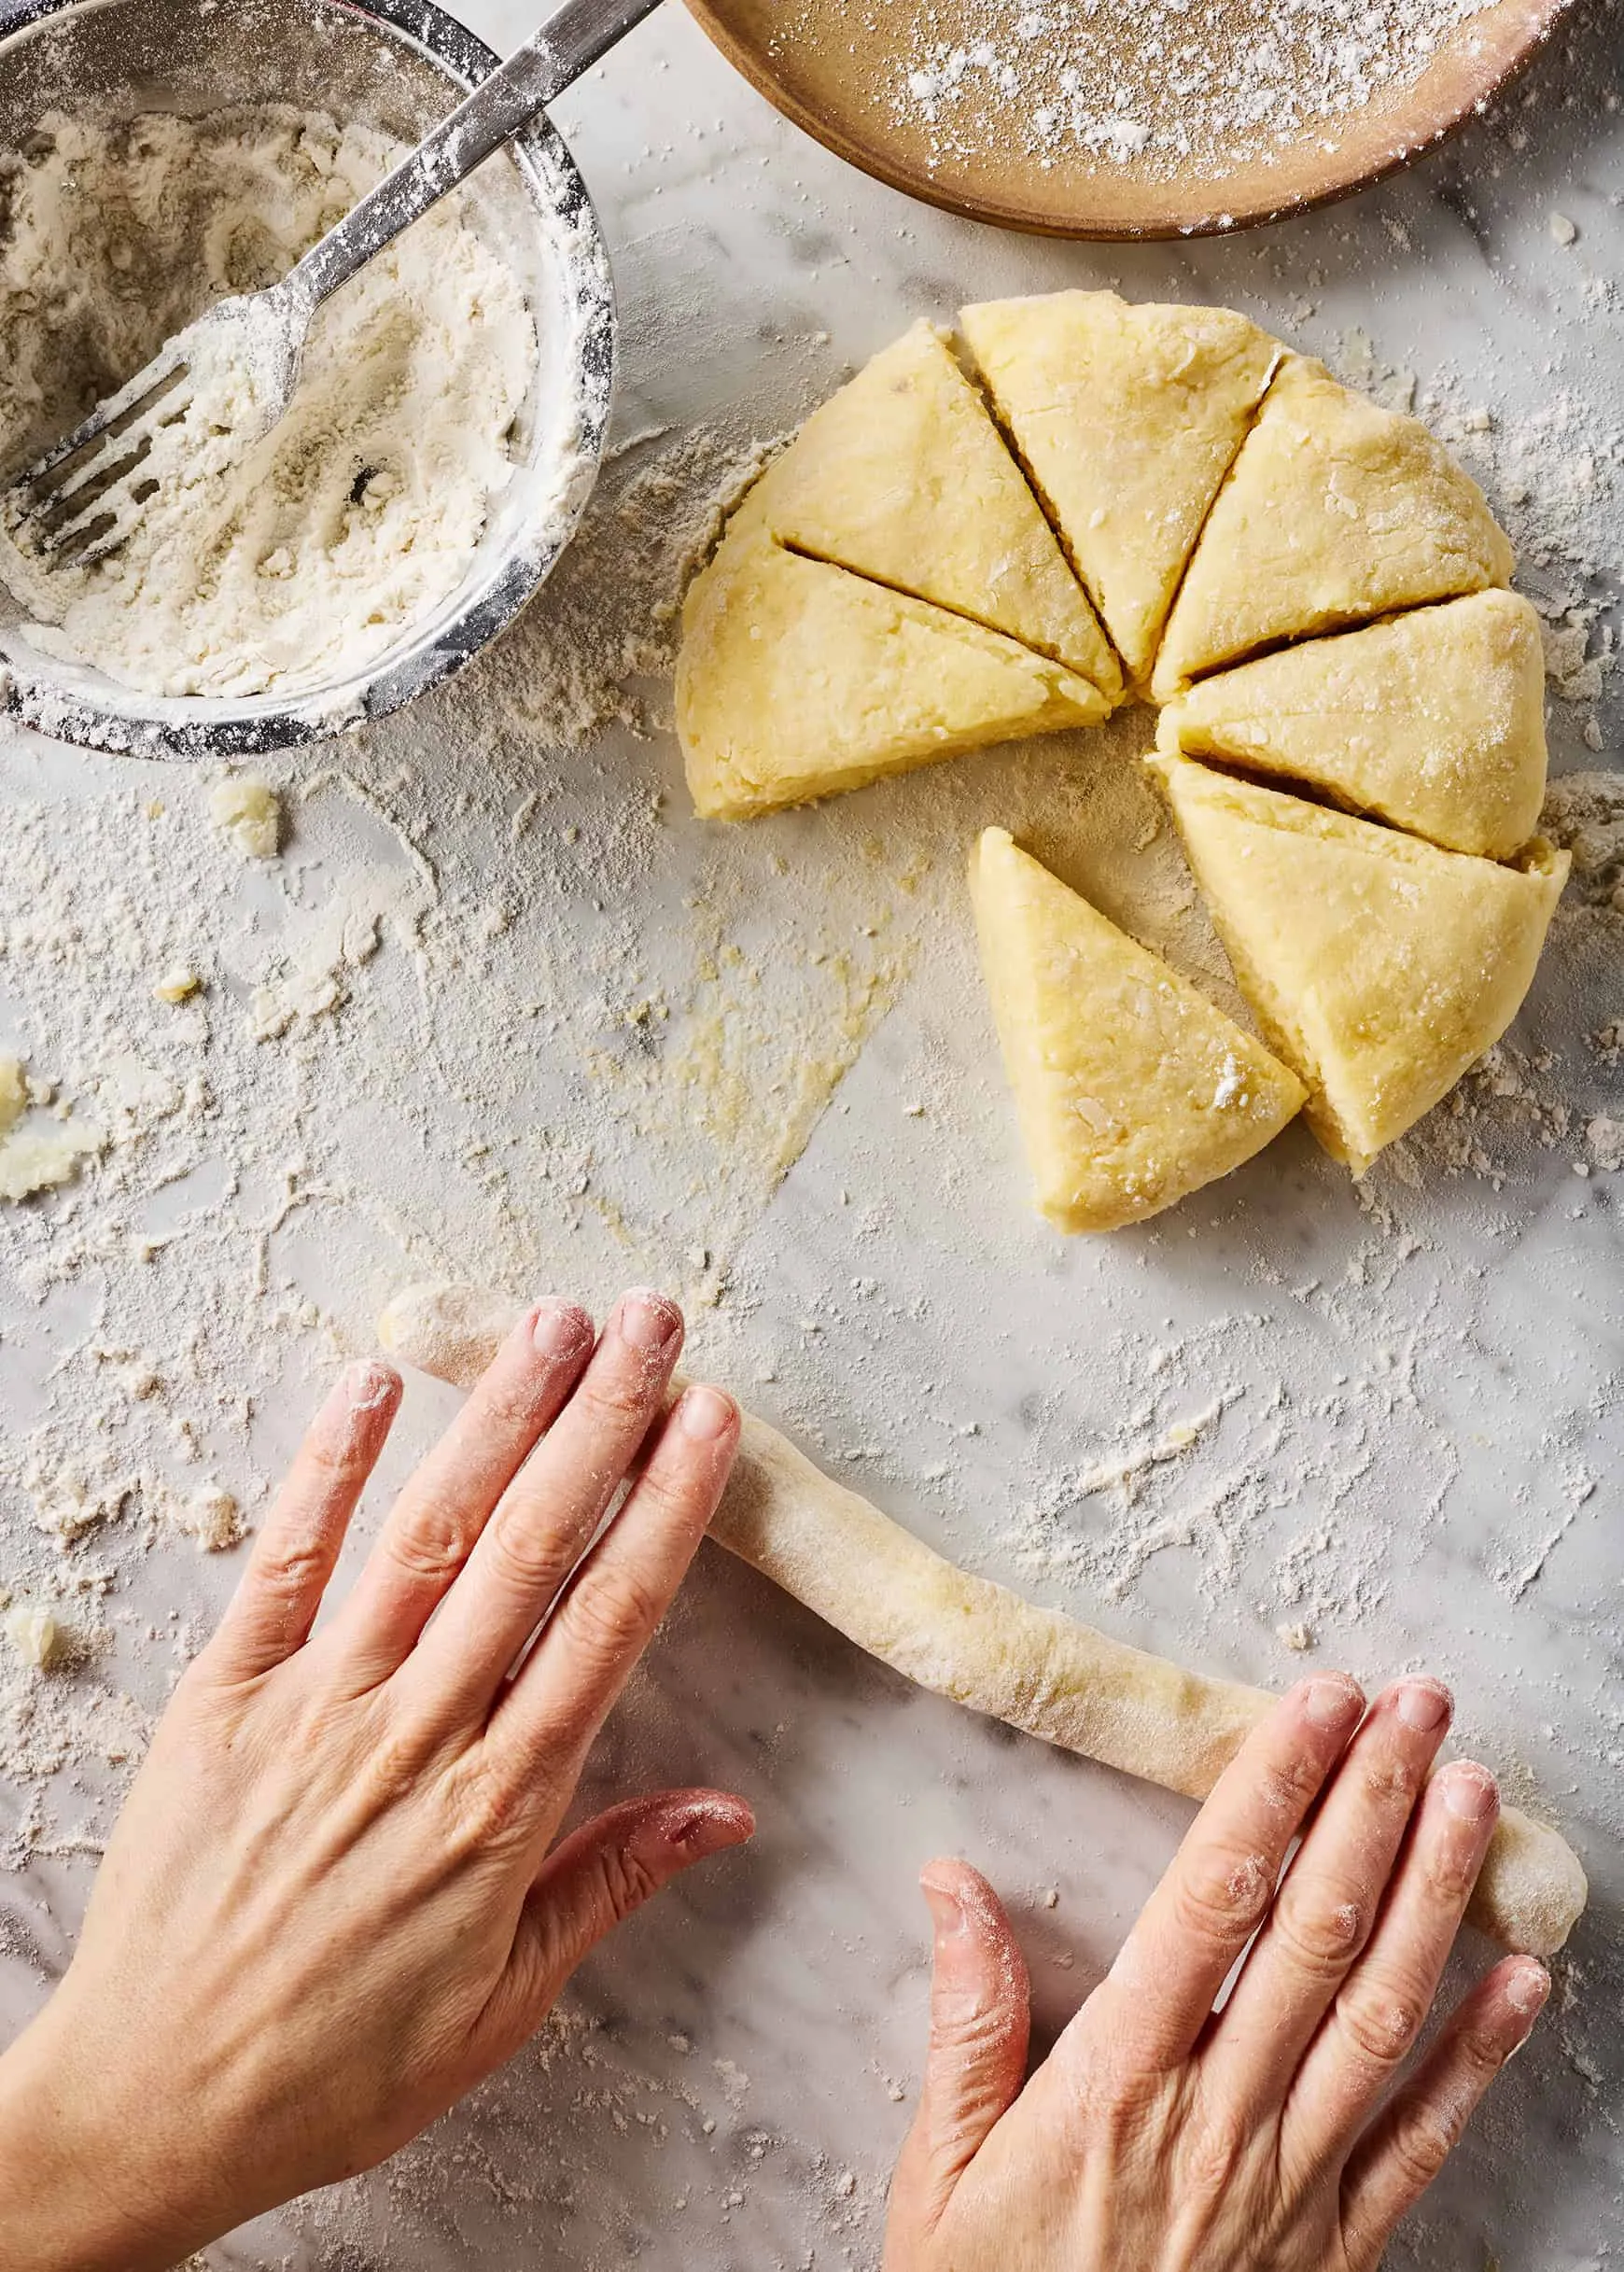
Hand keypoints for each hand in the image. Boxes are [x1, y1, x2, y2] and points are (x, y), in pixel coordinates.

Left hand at [0, 1291, 748, 2271]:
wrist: (151, 2105)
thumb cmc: (336, 2069)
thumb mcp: (502, 2004)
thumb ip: (609, 1882)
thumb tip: (726, 1811)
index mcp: (500, 1805)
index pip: (610, 1620)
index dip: (667, 1507)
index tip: (710, 1420)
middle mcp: (419, 1731)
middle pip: (533, 1545)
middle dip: (603, 1419)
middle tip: (655, 1322)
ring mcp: (317, 1703)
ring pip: (429, 1530)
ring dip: (498, 1416)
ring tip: (555, 1323)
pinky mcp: (225, 1695)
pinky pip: (285, 1561)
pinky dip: (328, 1466)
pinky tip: (373, 1382)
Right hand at [886, 1677, 1549, 2271]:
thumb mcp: (943, 2169)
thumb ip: (967, 2019)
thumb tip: (950, 1880)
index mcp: (1118, 2080)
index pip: (1214, 1901)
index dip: (1273, 1791)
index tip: (1316, 1704)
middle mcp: (1219, 2119)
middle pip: (1317, 1934)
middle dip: (1374, 1803)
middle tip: (1420, 1702)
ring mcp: (1291, 2186)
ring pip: (1383, 2016)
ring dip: (1436, 1894)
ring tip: (1474, 1795)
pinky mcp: (1337, 2250)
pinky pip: (1422, 2145)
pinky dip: (1482, 2059)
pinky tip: (1524, 1980)